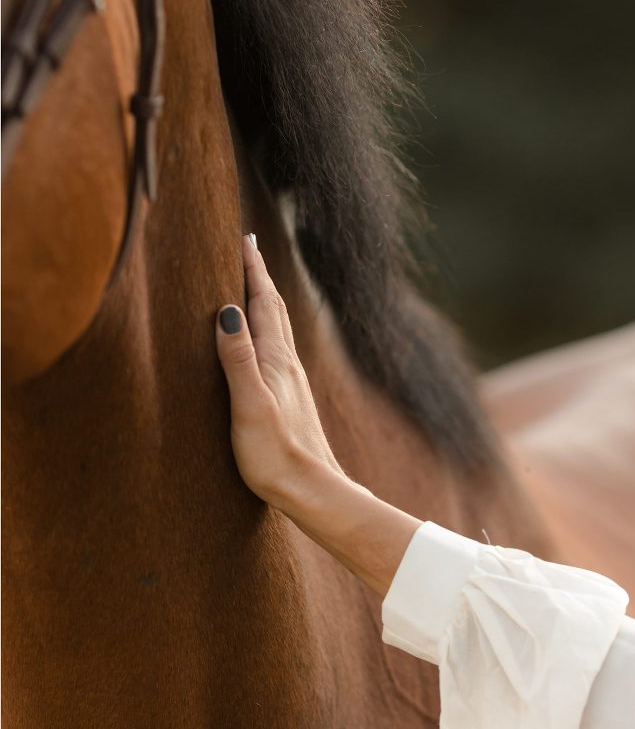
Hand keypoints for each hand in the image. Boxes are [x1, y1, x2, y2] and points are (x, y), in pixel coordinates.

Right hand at [215, 234, 342, 510]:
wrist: (312, 491)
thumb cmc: (276, 455)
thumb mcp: (249, 405)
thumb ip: (238, 359)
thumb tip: (228, 310)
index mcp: (276, 360)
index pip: (263, 303)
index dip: (252, 269)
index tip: (243, 237)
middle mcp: (288, 365)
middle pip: (274, 310)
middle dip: (260, 277)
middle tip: (248, 249)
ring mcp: (293, 383)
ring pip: (279, 330)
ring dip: (266, 302)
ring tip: (255, 286)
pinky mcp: (292, 401)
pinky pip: (278, 351)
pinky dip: (269, 331)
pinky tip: (268, 344)